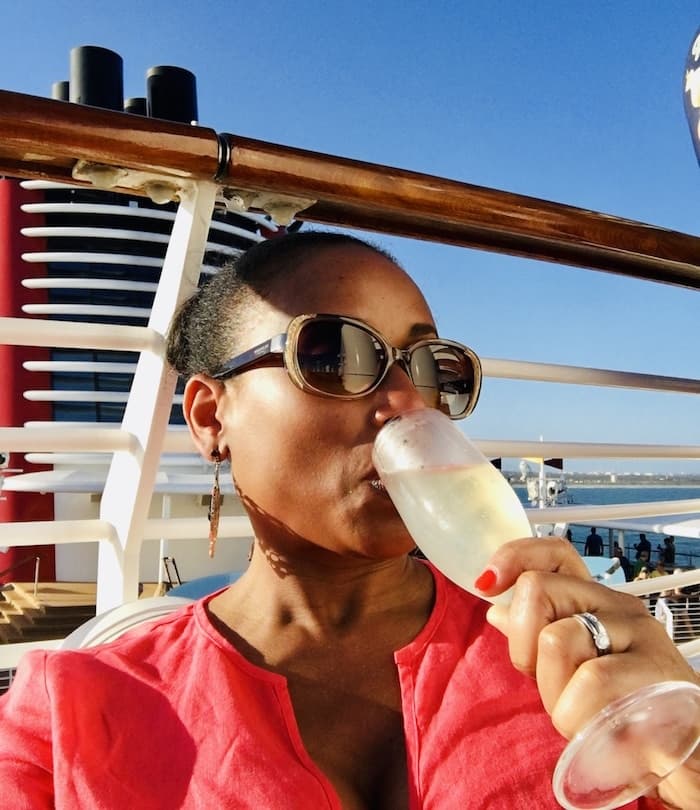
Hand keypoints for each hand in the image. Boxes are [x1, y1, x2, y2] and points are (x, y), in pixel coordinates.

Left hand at [477, 537, 699, 807]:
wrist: (690, 758)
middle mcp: (619, 608)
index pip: (555, 554)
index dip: (514, 557)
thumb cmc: (627, 713)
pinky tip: (594, 729)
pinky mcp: (658, 672)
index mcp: (597, 602)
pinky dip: (576, 713)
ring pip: (558, 639)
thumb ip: (538, 638)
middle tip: (552, 689)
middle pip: (539, 591)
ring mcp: (641, 636)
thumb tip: (496, 609)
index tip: (485, 584)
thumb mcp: (571, 672)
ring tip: (579, 716)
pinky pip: (591, 681)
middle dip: (525, 651)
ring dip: (553, 693)